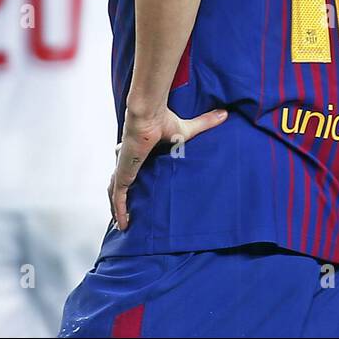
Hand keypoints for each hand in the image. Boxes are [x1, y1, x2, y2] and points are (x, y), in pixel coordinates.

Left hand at [109, 104, 226, 230]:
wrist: (148, 116)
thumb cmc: (163, 120)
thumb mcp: (187, 130)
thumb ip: (204, 123)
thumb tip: (224, 114)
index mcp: (137, 150)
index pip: (130, 166)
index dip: (130, 177)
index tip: (135, 187)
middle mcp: (126, 159)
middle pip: (118, 181)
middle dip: (119, 197)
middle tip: (125, 211)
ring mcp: (123, 168)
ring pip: (114, 192)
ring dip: (117, 208)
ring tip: (122, 223)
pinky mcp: (123, 175)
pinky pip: (118, 198)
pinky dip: (120, 211)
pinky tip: (123, 225)